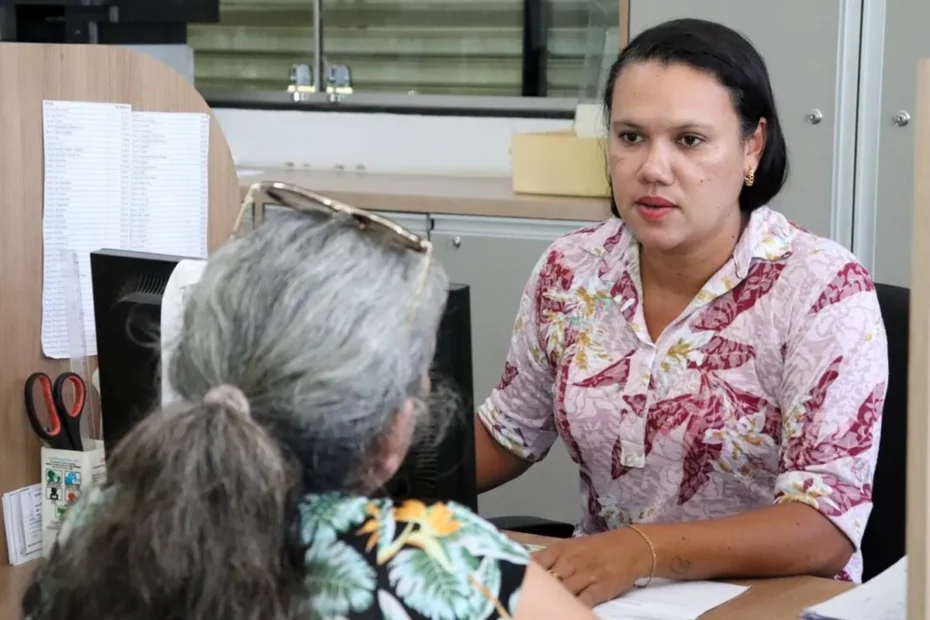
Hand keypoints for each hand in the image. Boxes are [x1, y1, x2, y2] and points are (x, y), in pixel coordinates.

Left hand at [533, 528, 652, 606]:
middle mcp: (571, 560)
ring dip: (553, 602)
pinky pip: (584, 600)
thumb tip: (529, 572)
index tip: (515, 586)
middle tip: (525, 603)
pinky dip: (573, 607)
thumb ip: (551, 559)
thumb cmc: (597, 548)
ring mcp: (586, 574)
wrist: (631, 547)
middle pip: (548, 580)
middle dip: (537, 593)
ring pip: (563, 591)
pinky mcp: (601, 587)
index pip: (535, 564)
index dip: (525, 577)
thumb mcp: (571, 548)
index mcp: (560, 549)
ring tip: (542, 609)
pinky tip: (565, 611)